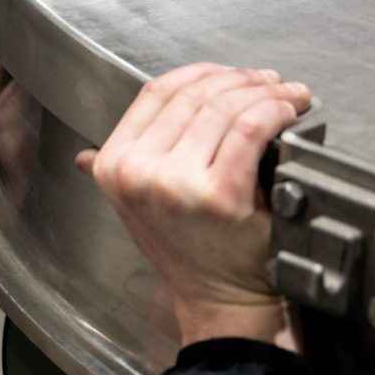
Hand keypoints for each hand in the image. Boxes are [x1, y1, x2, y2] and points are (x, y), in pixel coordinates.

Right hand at [76, 63, 310, 350]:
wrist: (222, 301)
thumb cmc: (187, 252)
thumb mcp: (134, 207)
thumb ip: (120, 171)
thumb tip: (85, 154)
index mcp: (114, 166)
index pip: (156, 93)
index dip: (199, 73)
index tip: (229, 72)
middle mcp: (139, 172)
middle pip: (195, 96)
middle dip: (239, 79)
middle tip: (269, 80)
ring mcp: (179, 183)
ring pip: (226, 108)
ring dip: (265, 91)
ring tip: (288, 94)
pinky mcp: (221, 194)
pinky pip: (251, 129)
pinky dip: (275, 110)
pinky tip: (289, 110)